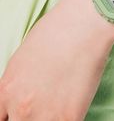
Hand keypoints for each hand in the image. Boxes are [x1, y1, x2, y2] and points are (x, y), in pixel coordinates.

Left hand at [0, 0, 113, 120]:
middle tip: (47, 108)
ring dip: (51, 118)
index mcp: (8, 88)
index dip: (11, 116)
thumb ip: (22, 81)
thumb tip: (31, 89)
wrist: (82, 24)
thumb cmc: (57, 30)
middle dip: (31, 117)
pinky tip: (76, 106)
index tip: (21, 113)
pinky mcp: (70, 117)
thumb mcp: (26, 55)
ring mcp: (45, 115)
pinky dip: (71, 117)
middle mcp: (21, 106)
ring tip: (61, 104)